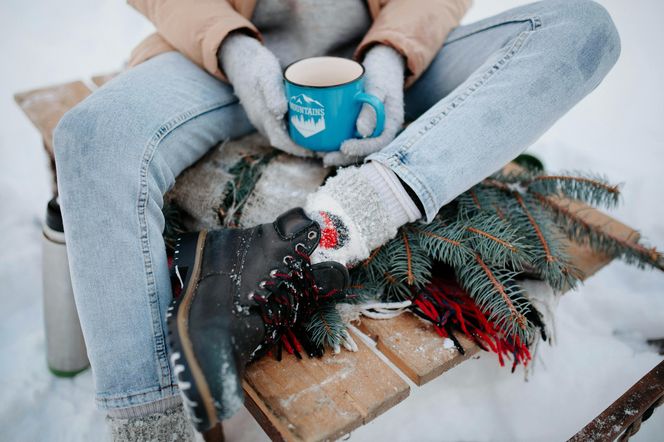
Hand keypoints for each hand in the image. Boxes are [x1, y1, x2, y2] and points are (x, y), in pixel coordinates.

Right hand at [219, 34, 312, 156]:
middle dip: (302, 147)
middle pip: (283, 142)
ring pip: (282, 135)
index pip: (281, 141)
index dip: (298, 149)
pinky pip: (281, 126)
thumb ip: (273, 93)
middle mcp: (262, 121)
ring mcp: (262, 118)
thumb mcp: (267, 75)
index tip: (315, 151)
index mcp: (263, 116)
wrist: (240, 57)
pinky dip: (294, 129)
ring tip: (319, 140)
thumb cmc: (257, 65)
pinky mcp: (265, 112)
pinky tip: (307, 125)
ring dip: (299, 140)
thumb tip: (280, 112)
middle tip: (323, 148)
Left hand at [323, 45, 404, 166]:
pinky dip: (338, 143)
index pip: (378, 143)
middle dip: (346, 158)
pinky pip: (351, 138)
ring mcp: (371, 129)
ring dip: (340, 155)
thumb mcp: (378, 87)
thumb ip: (372, 108)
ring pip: (357, 147)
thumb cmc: (381, 74)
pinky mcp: (360, 125)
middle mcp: (382, 130)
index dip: (361, 149)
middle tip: (326, 159)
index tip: (343, 148)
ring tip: (322, 156)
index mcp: (391, 123)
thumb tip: (362, 132)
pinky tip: (323, 147)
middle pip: (365, 151)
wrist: (382, 65)